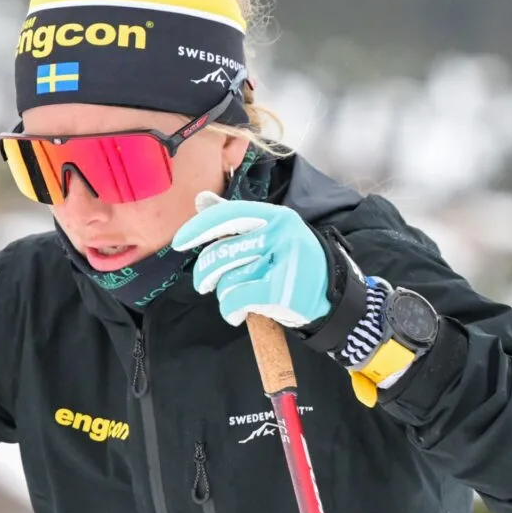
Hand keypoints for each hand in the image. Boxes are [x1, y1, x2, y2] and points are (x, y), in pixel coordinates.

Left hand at [171, 191, 331, 328]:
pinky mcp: (281, 291)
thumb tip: (200, 199)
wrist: (333, 299)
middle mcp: (281, 234)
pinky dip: (230, 310)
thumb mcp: (270, 234)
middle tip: (204, 285)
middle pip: (221, 252)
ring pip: (228, 279)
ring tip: (237, 299)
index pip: (227, 215)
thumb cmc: (292, 264)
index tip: (179, 243)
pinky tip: (237, 313)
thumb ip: (234, 219)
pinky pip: (236, 299)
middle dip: (205, 273)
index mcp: (276, 216)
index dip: (198, 228)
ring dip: (224, 295)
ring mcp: (283, 261)